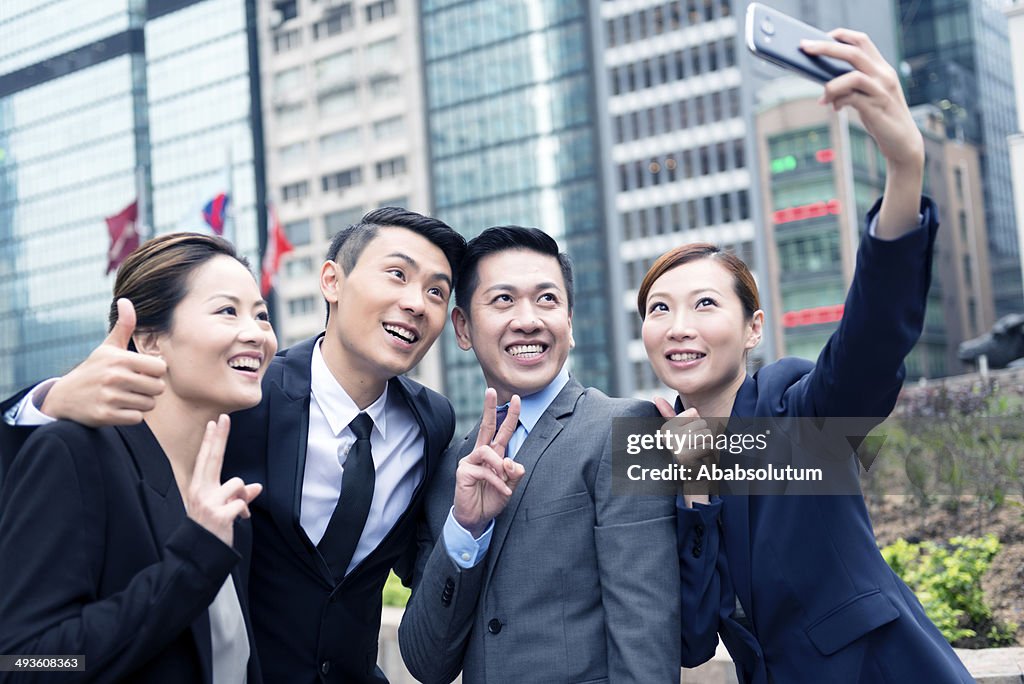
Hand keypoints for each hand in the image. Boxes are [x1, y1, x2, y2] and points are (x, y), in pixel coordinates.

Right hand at [40, 299, 166, 425]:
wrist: (64, 397)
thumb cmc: (94, 369)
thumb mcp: (107, 347)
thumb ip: (124, 326)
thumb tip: (126, 300)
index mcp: (119, 358)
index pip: (160, 368)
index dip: (154, 372)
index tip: (141, 372)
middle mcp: (114, 376)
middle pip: (158, 388)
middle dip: (149, 389)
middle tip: (133, 387)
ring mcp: (109, 397)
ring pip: (149, 404)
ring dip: (141, 403)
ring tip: (125, 397)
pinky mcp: (105, 415)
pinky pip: (137, 418)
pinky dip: (131, 416)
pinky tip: (118, 408)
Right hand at [186, 415, 262, 547]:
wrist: (197, 554)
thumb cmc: (209, 529)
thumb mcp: (219, 509)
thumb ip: (236, 496)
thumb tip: (257, 488)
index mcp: (198, 488)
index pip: (205, 459)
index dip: (211, 440)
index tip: (215, 422)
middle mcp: (200, 491)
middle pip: (213, 458)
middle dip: (219, 437)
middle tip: (223, 418)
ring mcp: (208, 502)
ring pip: (238, 483)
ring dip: (242, 497)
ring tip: (235, 511)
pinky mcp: (219, 513)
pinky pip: (242, 503)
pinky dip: (243, 511)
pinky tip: (236, 520)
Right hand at [453, 389, 525, 537]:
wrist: (476, 519)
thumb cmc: (492, 500)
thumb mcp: (510, 487)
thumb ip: (514, 474)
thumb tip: (512, 462)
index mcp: (493, 455)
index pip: (500, 431)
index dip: (508, 415)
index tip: (516, 399)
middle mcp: (480, 454)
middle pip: (485, 426)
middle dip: (489, 408)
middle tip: (492, 390)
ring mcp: (470, 462)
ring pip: (487, 451)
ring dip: (500, 465)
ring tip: (505, 481)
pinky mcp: (463, 472)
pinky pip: (485, 471)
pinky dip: (497, 481)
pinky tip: (503, 490)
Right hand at [655, 398, 714, 505]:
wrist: (690, 480)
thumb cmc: (685, 454)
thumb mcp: (677, 433)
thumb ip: (669, 416)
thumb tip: (656, 398)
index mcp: (665, 431)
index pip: (691, 414)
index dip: (695, 423)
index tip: (690, 433)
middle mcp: (668, 439)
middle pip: (699, 423)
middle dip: (703, 434)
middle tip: (695, 446)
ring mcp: (676, 448)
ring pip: (705, 433)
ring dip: (707, 443)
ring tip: (698, 452)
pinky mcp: (686, 458)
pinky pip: (707, 445)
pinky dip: (709, 452)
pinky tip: (701, 458)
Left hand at [803, 30, 923, 170]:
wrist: (902, 141)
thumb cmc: (881, 116)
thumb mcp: (869, 95)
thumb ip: (852, 85)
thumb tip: (824, 81)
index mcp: (881, 68)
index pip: (862, 41)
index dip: (842, 35)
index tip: (823, 36)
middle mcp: (884, 75)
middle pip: (853, 52)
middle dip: (826, 48)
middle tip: (805, 48)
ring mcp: (881, 91)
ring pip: (853, 76)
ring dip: (831, 85)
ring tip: (824, 98)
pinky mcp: (876, 108)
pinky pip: (852, 98)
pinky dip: (838, 101)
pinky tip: (835, 108)